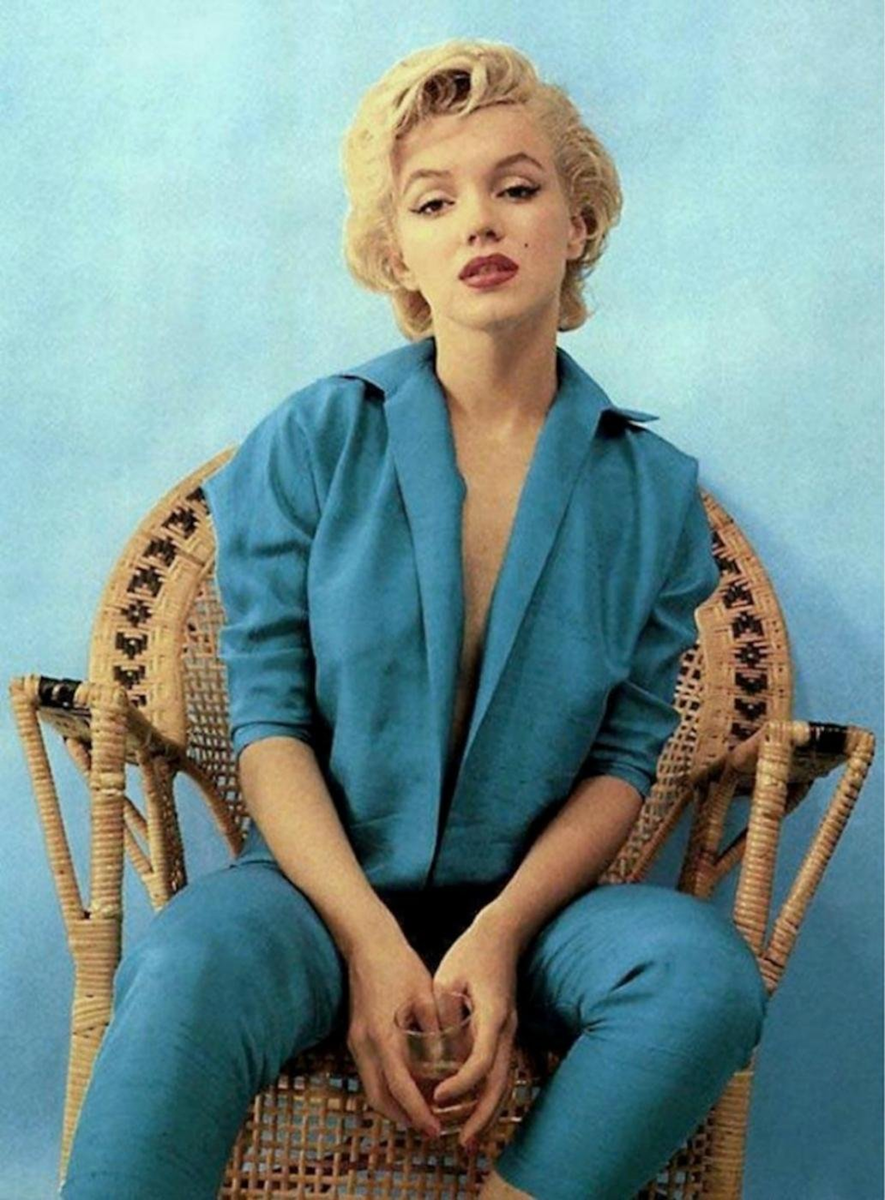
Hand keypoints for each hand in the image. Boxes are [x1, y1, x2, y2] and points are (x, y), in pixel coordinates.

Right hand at [346, 929, 443, 1138]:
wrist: (367, 943)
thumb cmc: (400, 965)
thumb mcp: (425, 996)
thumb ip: (437, 1031)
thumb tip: (452, 1063)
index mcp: (384, 1036)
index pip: (400, 1088)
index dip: (418, 1113)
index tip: (435, 1130)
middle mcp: (364, 1044)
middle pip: (379, 1098)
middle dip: (403, 1118)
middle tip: (429, 1128)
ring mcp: (355, 1040)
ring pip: (371, 1088)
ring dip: (393, 1105)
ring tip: (420, 1111)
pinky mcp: (354, 1034)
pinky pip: (368, 1072)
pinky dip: (386, 1087)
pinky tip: (407, 1084)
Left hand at [430, 912, 519, 1148]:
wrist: (503, 934)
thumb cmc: (472, 952)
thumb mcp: (448, 977)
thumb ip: (441, 1012)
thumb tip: (431, 1047)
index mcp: (493, 1015)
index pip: (481, 1061)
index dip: (461, 1084)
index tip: (437, 1097)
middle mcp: (507, 1028)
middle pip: (500, 1083)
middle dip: (482, 1116)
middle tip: (463, 1144)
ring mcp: (510, 1031)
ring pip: (504, 1081)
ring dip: (488, 1111)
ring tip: (470, 1137)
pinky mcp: (505, 1031)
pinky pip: (500, 1070)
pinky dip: (488, 1093)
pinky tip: (473, 1107)